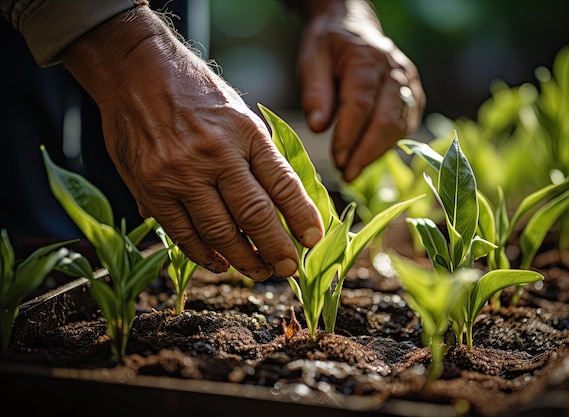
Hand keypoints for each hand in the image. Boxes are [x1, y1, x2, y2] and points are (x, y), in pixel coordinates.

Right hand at [59, 6, 323, 280]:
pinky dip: (204, 255)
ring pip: (220, 232)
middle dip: (277, 250)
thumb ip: (258, 156)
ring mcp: (180, 174)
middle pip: (255, 215)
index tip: (313, 240)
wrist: (136, 72)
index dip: (302, 217)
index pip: (283, 183)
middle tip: (290, 270)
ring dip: (244, 260)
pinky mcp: (151, 188)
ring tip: (260, 273)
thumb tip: (284, 205)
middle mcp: (215, 154)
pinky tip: (219, 264)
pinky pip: (182, 235)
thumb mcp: (239, 114)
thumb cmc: (196, 94)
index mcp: (245, 133)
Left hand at [295, 0, 425, 181]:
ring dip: (377, 153)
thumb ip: (315, 93)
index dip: (349, 136)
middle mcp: (395, 70)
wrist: (354, 26)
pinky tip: (367, 156)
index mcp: (367, 58)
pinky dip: (387, 145)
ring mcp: (409, 83)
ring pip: (400, 126)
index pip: (361, 104)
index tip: (336, 160)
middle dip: (366, 152)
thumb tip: (318, 127)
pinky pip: (406, 126)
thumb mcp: (312, 60)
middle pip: (387, 119)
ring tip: (352, 170)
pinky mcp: (414, 96)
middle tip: (345, 174)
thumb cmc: (330, 46)